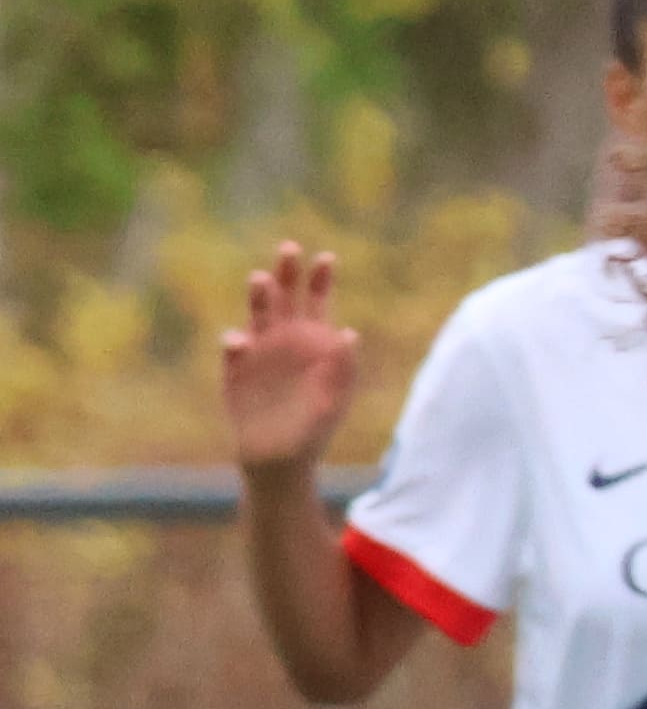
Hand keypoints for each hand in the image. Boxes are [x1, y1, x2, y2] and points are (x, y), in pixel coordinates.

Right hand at [218, 245, 359, 476]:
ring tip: (261, 279)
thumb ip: (342, 368)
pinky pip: (234, 349)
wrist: (281, 460)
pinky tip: (241, 343)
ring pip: (257, 315)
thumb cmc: (313, 429)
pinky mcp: (234, 370)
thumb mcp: (334, 400)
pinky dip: (236, 342)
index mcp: (313, 343)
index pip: (317, 304)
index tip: (326, 257)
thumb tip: (350, 333)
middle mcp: (284, 340)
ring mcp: (257, 352)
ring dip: (259, 297)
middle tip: (290, 248)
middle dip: (286, 273)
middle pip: (284, 298)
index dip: (321, 280)